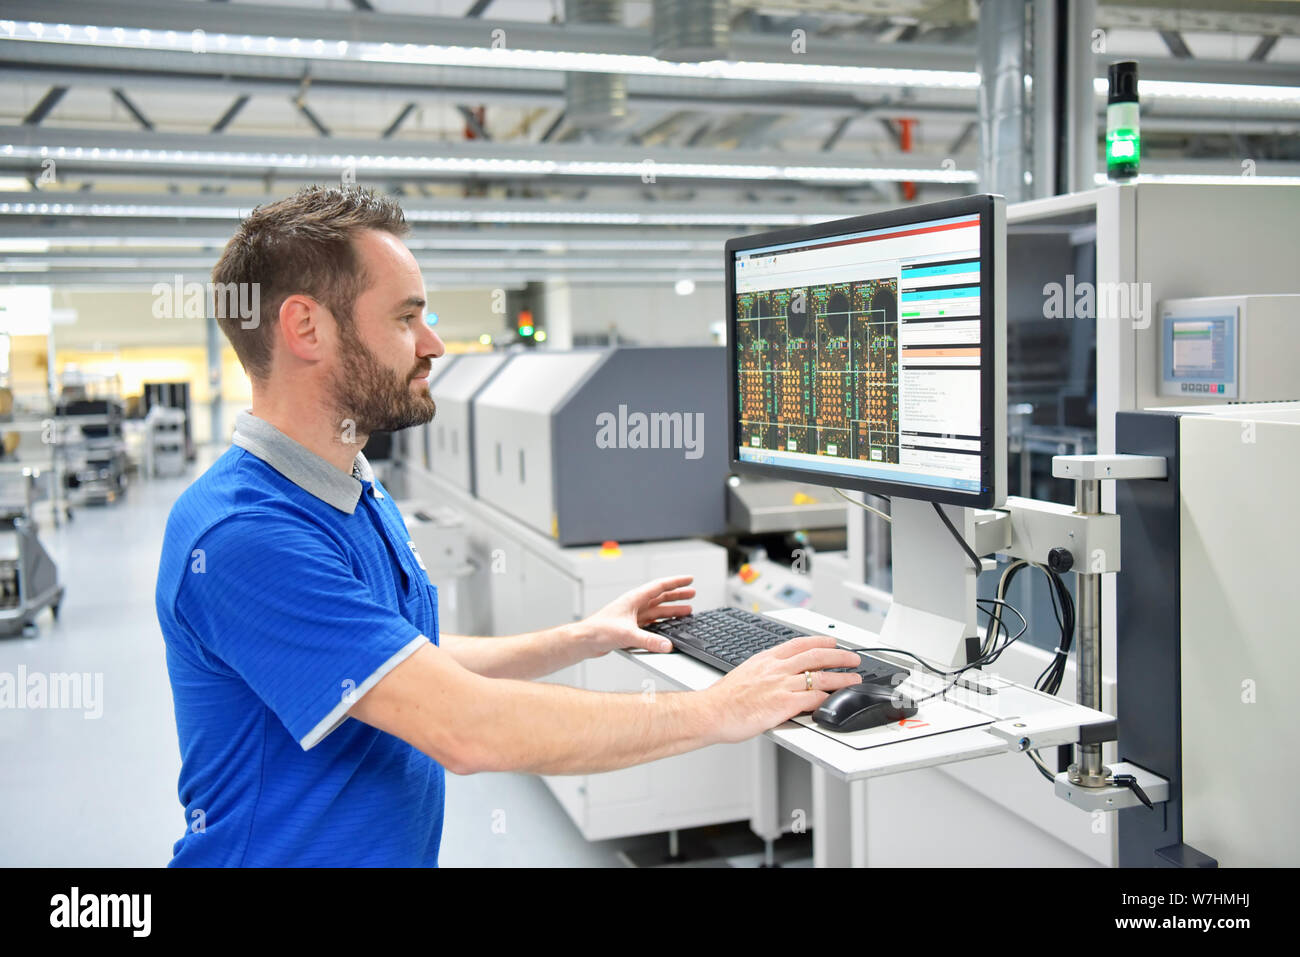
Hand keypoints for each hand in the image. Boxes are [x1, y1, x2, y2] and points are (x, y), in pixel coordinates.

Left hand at [580, 575, 696, 656]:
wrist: (585, 641)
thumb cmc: (598, 631)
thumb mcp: (627, 634)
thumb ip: (649, 640)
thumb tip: (667, 645)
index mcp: (634, 599)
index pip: (660, 586)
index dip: (676, 582)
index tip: (689, 579)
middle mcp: (635, 605)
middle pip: (661, 596)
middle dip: (678, 594)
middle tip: (692, 593)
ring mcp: (633, 616)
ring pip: (658, 610)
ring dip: (672, 609)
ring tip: (687, 610)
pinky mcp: (631, 627)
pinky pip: (652, 622)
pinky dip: (663, 622)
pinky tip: (669, 625)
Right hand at [703, 636, 862, 742]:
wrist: (711, 711)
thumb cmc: (722, 699)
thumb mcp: (744, 673)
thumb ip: (763, 672)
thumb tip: (773, 676)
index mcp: (766, 659)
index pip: (799, 644)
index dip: (820, 641)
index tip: (831, 642)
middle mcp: (776, 668)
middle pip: (816, 656)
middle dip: (839, 656)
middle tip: (853, 658)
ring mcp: (782, 685)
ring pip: (821, 677)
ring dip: (842, 678)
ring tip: (855, 679)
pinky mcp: (784, 704)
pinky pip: (814, 698)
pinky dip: (829, 698)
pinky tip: (837, 700)